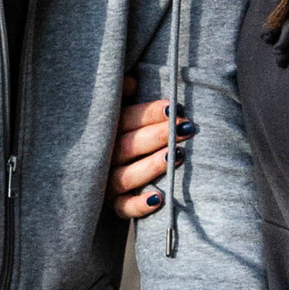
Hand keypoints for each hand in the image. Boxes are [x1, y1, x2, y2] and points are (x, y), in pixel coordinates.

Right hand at [108, 73, 184, 224]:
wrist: (102, 171)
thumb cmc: (122, 135)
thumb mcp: (119, 113)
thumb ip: (123, 97)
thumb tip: (131, 81)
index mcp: (106, 131)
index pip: (127, 120)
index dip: (149, 113)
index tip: (173, 107)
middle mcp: (103, 157)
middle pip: (129, 146)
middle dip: (159, 135)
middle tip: (186, 128)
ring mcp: (107, 183)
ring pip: (127, 176)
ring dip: (152, 166)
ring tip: (179, 155)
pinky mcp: (113, 206)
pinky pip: (124, 208)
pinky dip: (139, 205)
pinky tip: (159, 198)